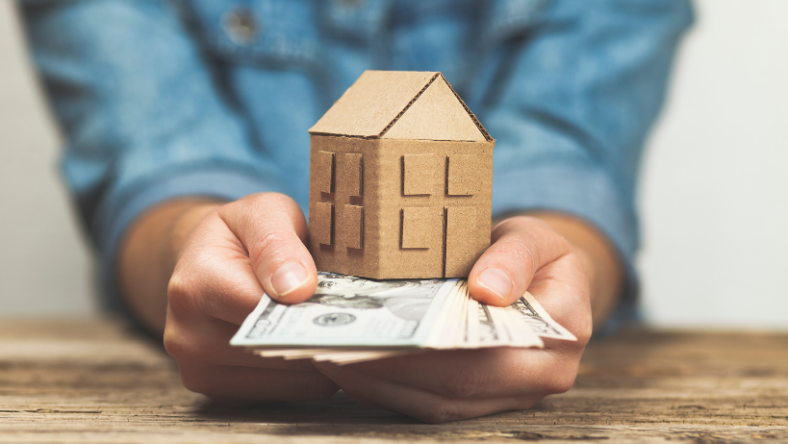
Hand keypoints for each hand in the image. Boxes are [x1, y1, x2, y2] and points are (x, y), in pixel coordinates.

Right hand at [161, 193, 337, 400]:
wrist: (206, 259)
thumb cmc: (242, 233)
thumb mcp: (262, 214)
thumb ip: (278, 244)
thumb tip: (298, 289)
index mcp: (194, 287)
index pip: (266, 312)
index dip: (311, 306)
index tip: (346, 299)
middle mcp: (186, 336)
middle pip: (277, 350)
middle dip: (320, 333)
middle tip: (353, 316)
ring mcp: (198, 369)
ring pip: (287, 381)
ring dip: (318, 357)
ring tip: (333, 326)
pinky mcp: (217, 390)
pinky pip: (283, 394)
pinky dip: (307, 374)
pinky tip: (314, 343)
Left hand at [313, 216, 594, 422]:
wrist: (544, 283)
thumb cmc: (531, 255)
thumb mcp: (532, 237)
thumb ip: (515, 256)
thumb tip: (487, 292)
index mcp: (561, 331)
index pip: (493, 346)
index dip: (435, 343)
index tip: (384, 324)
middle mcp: (542, 376)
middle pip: (460, 382)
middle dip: (394, 365)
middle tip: (340, 342)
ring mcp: (511, 397)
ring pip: (439, 403)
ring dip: (381, 382)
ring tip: (333, 353)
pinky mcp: (481, 403)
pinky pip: (430, 405)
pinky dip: (387, 388)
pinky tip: (351, 365)